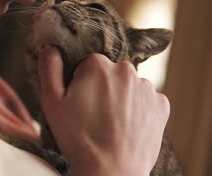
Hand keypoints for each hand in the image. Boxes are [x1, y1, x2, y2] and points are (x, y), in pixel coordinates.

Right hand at [37, 48, 169, 175]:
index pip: (87, 65)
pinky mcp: (161, 105)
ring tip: (111, 124)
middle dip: (102, 88)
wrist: (111, 172)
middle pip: (109, 73)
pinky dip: (138, 110)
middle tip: (94, 115)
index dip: (81, 84)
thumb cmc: (78, 138)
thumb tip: (51, 48)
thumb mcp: (52, 103)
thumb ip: (50, 69)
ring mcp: (147, 88)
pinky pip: (146, 100)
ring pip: (129, 86)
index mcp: (97, 65)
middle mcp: (126, 70)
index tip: (79, 103)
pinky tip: (127, 126)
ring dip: (121, 98)